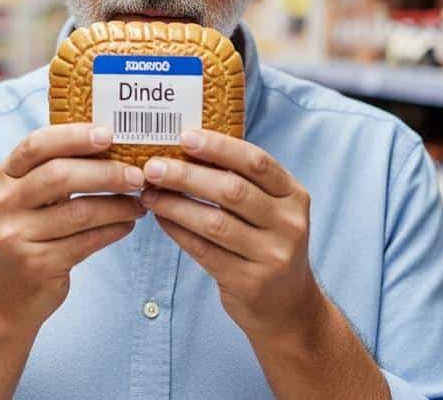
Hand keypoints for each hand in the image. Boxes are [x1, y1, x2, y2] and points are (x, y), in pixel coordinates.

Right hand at [0, 123, 146, 328]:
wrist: (7, 293)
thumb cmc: (29, 234)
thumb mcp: (28, 198)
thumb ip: (55, 170)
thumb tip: (109, 142)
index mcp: (3, 177)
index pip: (36, 146)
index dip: (73, 136)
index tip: (109, 134)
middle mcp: (4, 203)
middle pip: (60, 176)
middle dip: (106, 172)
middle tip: (138, 174)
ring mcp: (17, 235)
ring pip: (79, 212)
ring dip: (117, 205)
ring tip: (140, 202)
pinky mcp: (37, 264)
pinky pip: (86, 241)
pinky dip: (113, 230)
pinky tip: (127, 224)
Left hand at [140, 129, 322, 340]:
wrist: (288, 305)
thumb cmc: (267, 244)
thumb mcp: (270, 210)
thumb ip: (241, 181)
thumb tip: (186, 148)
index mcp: (294, 196)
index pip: (257, 162)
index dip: (219, 147)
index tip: (184, 137)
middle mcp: (289, 224)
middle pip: (232, 191)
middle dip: (186, 175)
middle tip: (152, 167)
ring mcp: (272, 256)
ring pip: (214, 222)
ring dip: (175, 204)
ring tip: (148, 194)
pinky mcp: (249, 282)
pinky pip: (204, 250)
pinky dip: (178, 231)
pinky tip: (160, 218)